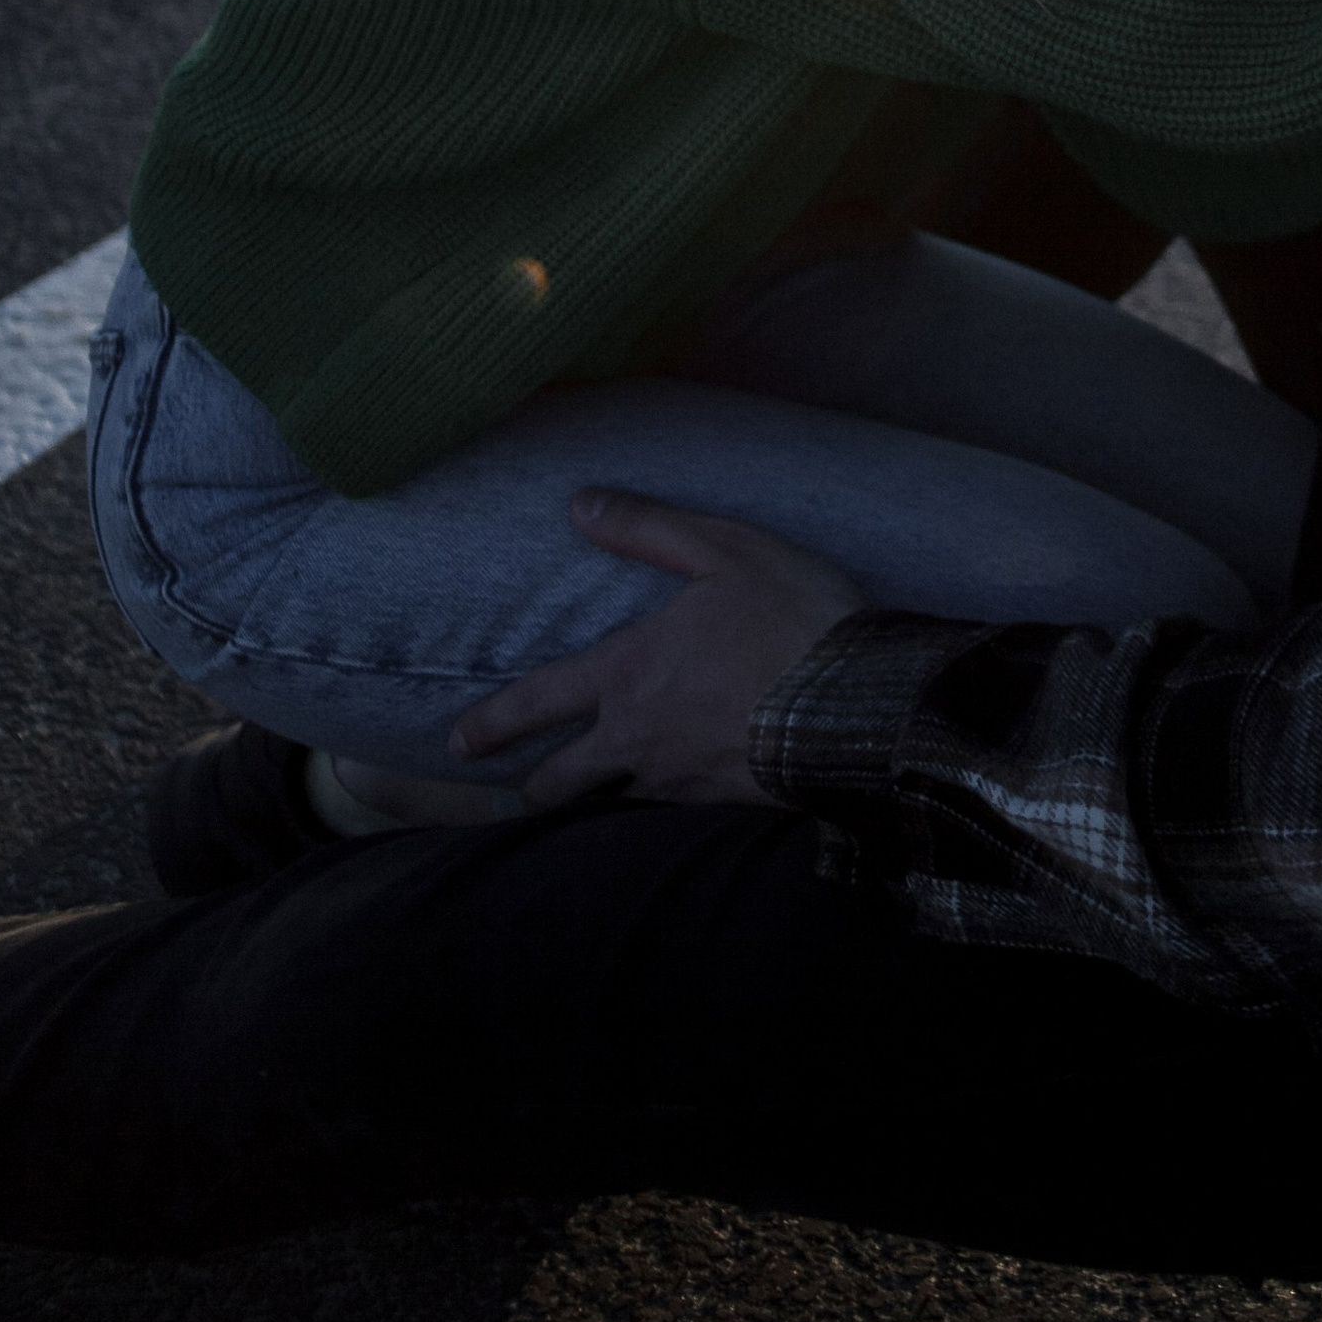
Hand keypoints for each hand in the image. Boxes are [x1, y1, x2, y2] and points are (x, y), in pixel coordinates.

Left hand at [450, 494, 864, 808]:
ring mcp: (678, 781)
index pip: (538, 703)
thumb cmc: (792, 618)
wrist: (860, 706)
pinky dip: (654, 814)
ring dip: (593, 807)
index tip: (460, 744)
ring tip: (585, 808)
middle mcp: (638, 737)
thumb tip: (580, 504)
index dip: (493, 724)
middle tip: (520, 792)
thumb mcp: (724, 549)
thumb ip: (648, 527)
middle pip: (561, 781)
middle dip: (534, 787)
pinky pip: (667, 816)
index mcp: (628, 672)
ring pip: (612, 805)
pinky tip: (666, 806)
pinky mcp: (718, 809)